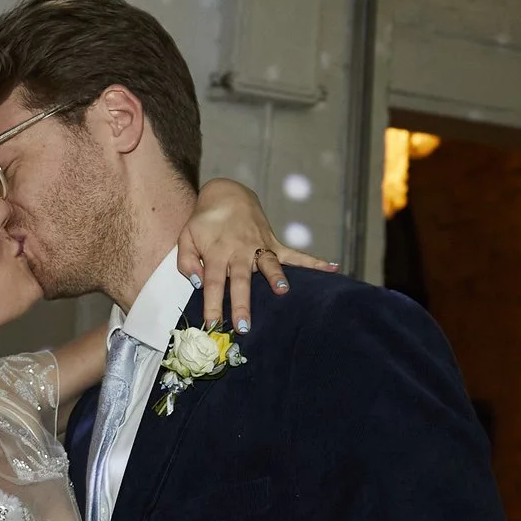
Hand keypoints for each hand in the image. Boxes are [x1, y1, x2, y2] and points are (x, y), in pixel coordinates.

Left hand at [177, 178, 335, 332]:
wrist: (227, 195)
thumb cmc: (205, 222)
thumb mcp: (186, 237)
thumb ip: (186, 261)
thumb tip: (197, 282)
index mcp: (216, 253)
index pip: (212, 282)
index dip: (212, 303)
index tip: (212, 323)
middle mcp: (239, 251)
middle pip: (240, 280)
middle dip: (242, 303)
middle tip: (244, 326)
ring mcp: (259, 247)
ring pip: (268, 265)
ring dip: (276, 278)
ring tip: (283, 291)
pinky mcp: (273, 244)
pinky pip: (295, 255)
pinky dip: (314, 262)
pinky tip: (333, 268)